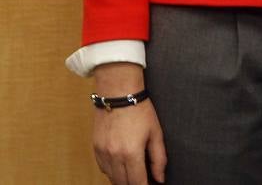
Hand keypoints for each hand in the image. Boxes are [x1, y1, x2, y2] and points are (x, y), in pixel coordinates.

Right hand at [91, 63, 165, 184]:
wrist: (118, 93)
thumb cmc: (140, 111)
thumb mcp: (156, 133)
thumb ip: (159, 158)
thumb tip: (160, 179)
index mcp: (131, 153)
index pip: (137, 183)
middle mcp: (114, 156)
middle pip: (123, 183)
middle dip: (134, 184)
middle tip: (145, 180)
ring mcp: (102, 153)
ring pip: (111, 178)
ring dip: (123, 180)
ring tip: (135, 174)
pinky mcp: (95, 148)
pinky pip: (103, 168)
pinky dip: (112, 172)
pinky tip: (122, 166)